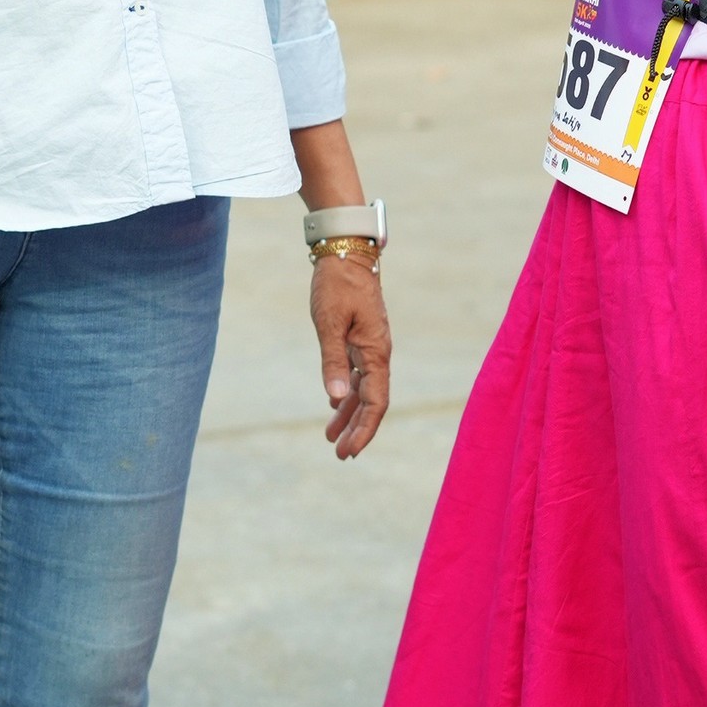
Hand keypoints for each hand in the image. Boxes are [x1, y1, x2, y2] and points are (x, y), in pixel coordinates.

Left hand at [310, 255, 390, 459]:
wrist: (346, 251)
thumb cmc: (337, 284)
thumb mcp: (328, 323)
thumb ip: (332, 360)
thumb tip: (334, 397)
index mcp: (375, 351)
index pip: (375, 402)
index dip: (364, 430)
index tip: (349, 452)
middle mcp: (378, 352)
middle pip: (372, 401)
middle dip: (357, 429)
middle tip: (340, 455)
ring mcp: (370, 345)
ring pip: (363, 389)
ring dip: (349, 413)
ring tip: (331, 437)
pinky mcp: (361, 338)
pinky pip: (357, 373)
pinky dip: (346, 392)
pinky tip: (334, 403)